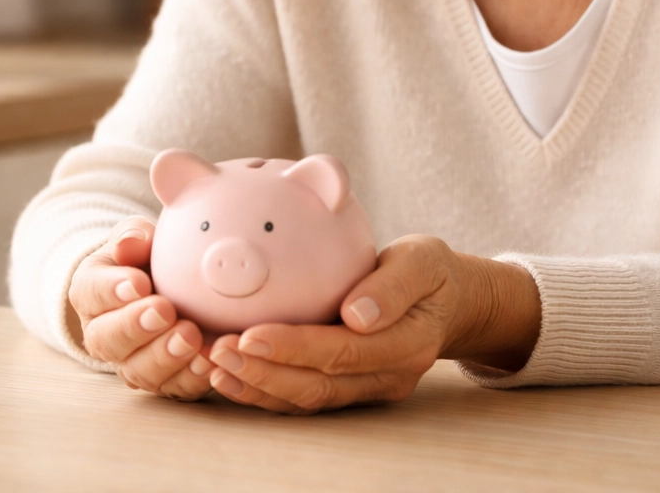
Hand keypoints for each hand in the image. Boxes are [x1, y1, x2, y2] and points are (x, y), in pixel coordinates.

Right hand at [68, 216, 211, 400]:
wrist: (167, 287)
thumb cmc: (147, 258)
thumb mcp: (137, 239)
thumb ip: (133, 237)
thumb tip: (134, 241)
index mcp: (91, 293)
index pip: (92, 292)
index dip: (112, 290)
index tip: (139, 283)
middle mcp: (103, 334)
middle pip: (108, 339)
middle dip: (137, 327)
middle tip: (165, 311)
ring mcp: (131, 362)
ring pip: (139, 370)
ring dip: (165, 356)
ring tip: (191, 337)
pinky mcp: (163, 381)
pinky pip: (174, 388)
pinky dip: (192, 378)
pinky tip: (209, 362)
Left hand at [203, 234, 540, 413]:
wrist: (448, 304)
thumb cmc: (431, 273)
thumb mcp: (425, 260)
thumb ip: (394, 283)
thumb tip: (356, 314)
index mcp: (406, 343)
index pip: (344, 351)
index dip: (295, 348)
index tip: (250, 334)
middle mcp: (387, 376)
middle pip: (319, 385)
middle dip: (264, 373)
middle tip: (217, 350)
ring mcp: (368, 390)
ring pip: (306, 399)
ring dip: (256, 386)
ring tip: (211, 364)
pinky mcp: (350, 391)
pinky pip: (302, 398)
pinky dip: (263, 389)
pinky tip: (227, 374)